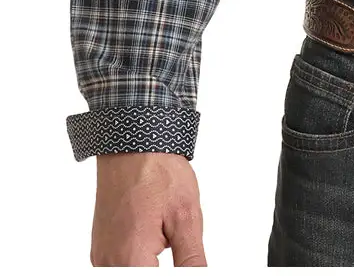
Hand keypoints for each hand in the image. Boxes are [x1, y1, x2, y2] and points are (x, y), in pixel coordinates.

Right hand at [91, 152, 206, 266]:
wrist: (133, 143)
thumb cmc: (158, 172)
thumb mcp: (186, 217)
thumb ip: (191, 260)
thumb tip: (201, 276)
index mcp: (129, 259)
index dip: (177, 274)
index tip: (184, 258)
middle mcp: (108, 263)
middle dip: (160, 266)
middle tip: (173, 241)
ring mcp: (101, 256)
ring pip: (128, 272)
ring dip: (149, 265)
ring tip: (164, 236)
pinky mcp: (100, 247)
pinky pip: (117, 267)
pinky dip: (137, 261)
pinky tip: (152, 241)